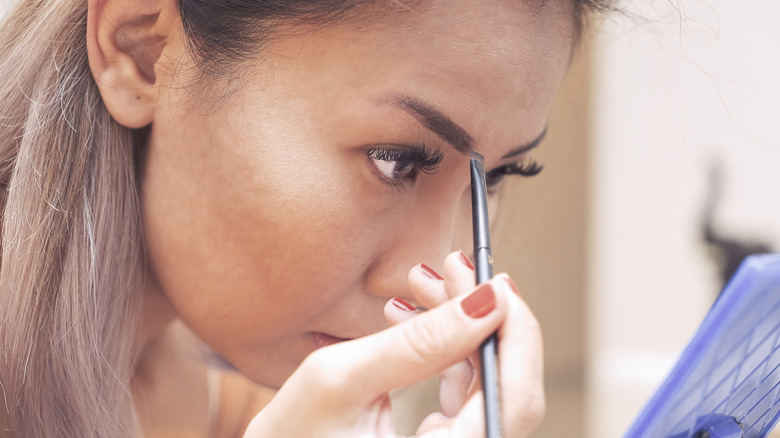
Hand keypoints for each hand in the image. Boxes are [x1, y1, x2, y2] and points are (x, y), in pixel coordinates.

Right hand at [243, 251, 543, 436]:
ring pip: (484, 379)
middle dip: (481, 317)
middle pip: (503, 383)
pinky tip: (412, 315)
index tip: (493, 281)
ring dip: (458, 324)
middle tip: (453, 267)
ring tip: (421, 283)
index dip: (516, 333)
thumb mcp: (343, 379)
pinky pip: (462, 388)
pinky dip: (443, 347)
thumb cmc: (292, 436)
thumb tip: (485, 303)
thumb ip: (419, 342)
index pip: (515, 397)